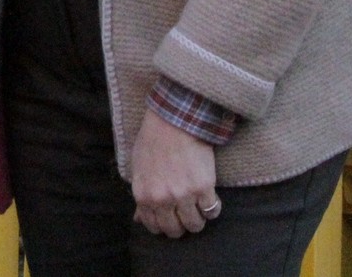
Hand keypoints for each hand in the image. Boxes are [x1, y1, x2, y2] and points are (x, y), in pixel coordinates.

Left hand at [129, 110, 220, 237]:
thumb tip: (138, 219)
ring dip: (198, 219)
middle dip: (181, 225)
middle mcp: (163, 199)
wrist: (174, 120)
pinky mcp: (204, 187)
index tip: (170, 218)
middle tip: (185, 214)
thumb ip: (140, 196)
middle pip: (175, 230)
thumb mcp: (138, 169)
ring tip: (198, 207)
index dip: (163, 225)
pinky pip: (212, 211)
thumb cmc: (153, 141)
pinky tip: (210, 198)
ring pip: (195, 225)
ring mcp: (184, 195)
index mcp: (144, 195)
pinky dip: (213, 208)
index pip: (154, 226)